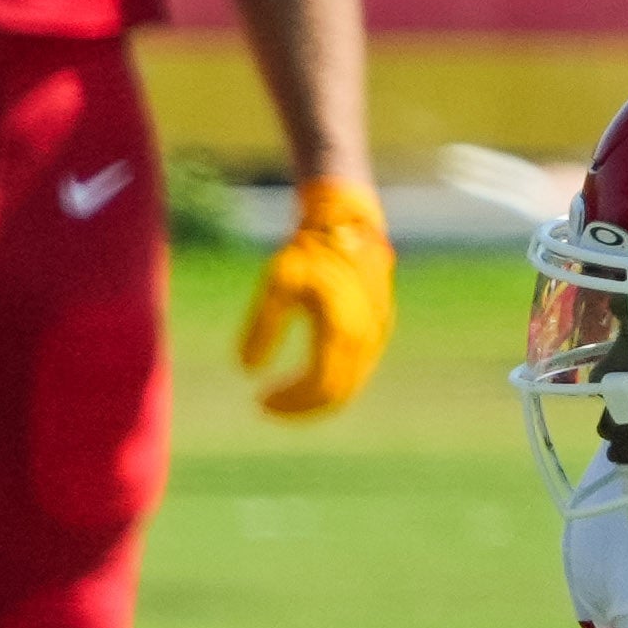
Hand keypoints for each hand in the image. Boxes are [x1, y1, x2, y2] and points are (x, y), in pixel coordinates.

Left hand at [236, 173, 391, 421]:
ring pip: (350, 385)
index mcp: (343, 329)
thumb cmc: (308, 251)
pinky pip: (358, 369)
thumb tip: (246, 370)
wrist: (348, 222)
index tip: (259, 401)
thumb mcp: (277, 284)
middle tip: (265, 404)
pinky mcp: (381, 328)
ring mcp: (379, 333)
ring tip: (282, 395)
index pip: (320, 385)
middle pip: (337, 393)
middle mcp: (368, 336)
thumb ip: (263, 327)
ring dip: (315, 396)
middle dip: (300, 405)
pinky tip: (305, 378)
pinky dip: (331, 381)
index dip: (291, 402)